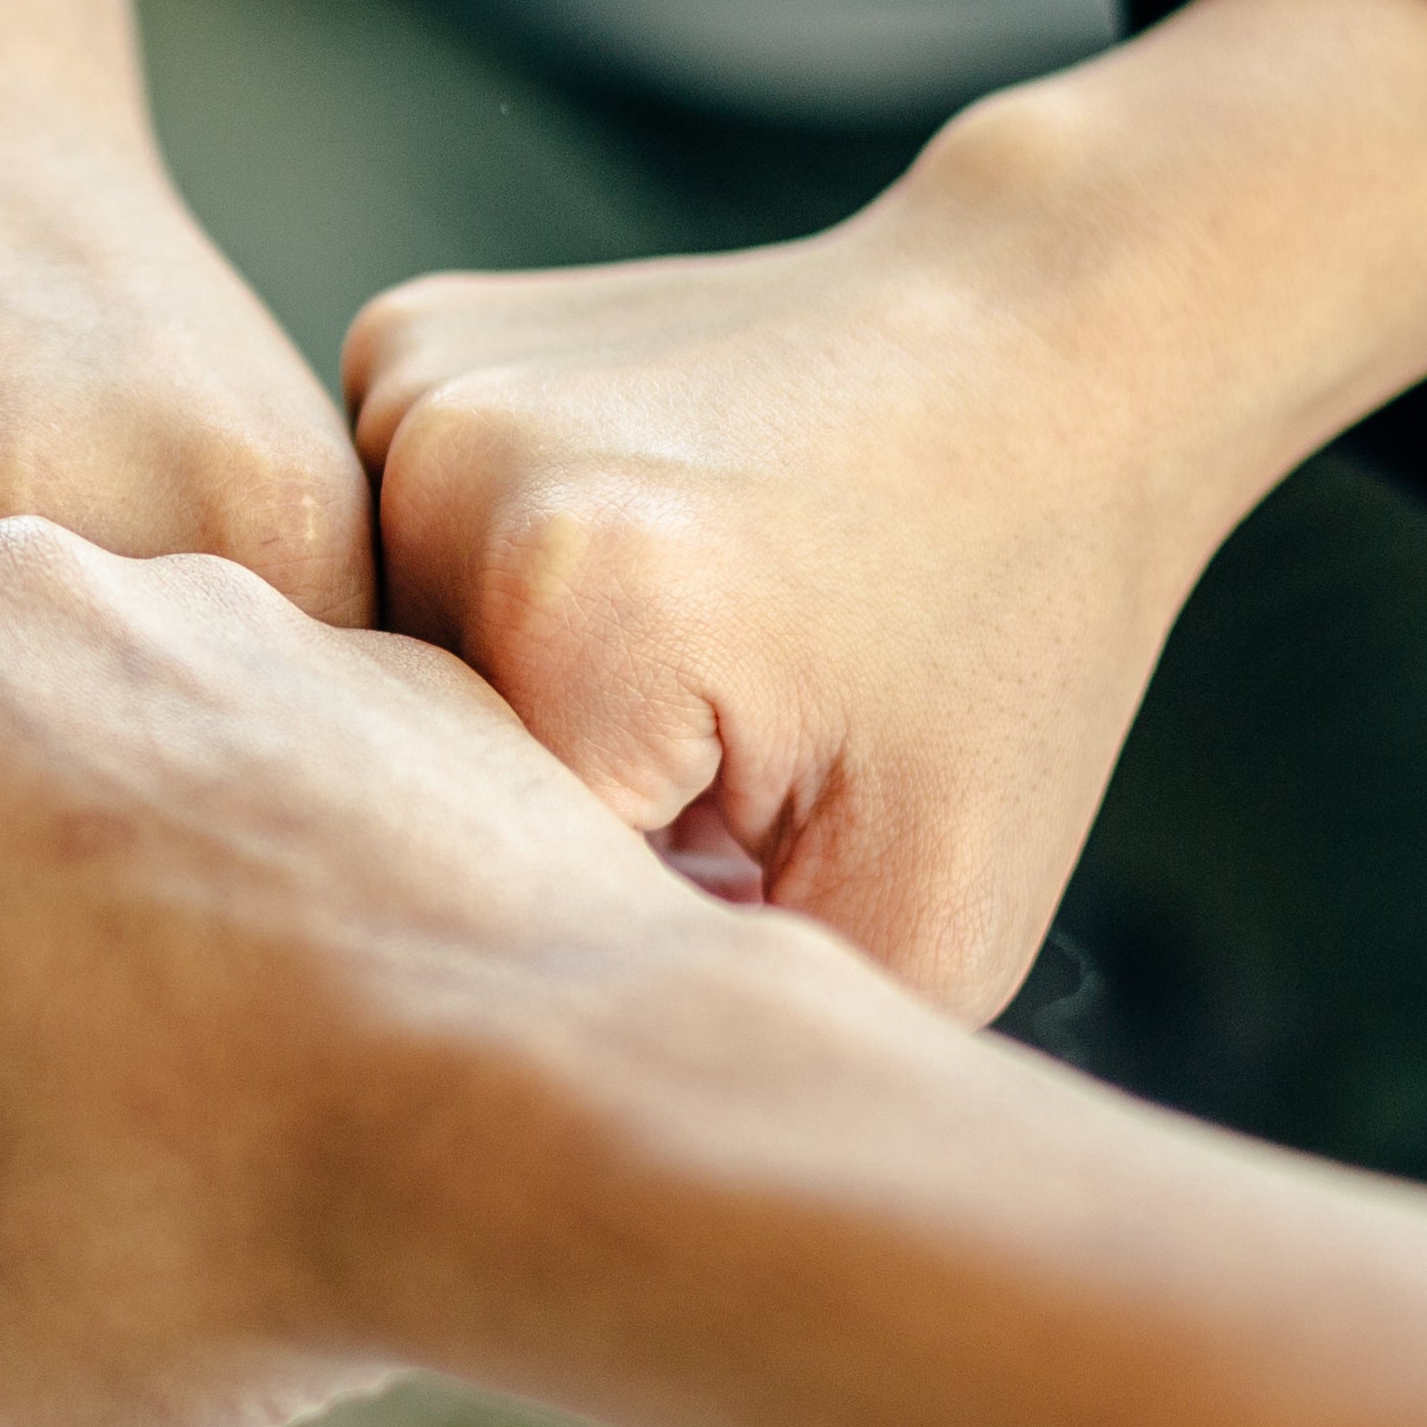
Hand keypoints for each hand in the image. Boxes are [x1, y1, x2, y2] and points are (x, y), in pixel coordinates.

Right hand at [0, 518, 729, 1426]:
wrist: (536, 1125)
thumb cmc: (166, 1221)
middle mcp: (6, 597)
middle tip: (53, 1154)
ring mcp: (223, 611)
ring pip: (104, 805)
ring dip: (121, 944)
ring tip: (213, 1111)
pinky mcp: (403, 659)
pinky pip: (285, 801)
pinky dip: (286, 913)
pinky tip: (341, 1053)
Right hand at [345, 221, 1197, 1017]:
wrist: (1044, 351)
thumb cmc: (1006, 635)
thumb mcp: (929, 920)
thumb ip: (716, 1033)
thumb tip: (525, 1086)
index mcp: (578, 609)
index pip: (488, 875)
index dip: (621, 901)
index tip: (748, 843)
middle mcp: (454, 466)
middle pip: (416, 765)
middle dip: (550, 801)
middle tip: (724, 750)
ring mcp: (416, 381)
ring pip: (382, 662)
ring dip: (504, 704)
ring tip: (685, 646)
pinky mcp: (406, 341)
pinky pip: (388, 546)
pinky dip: (487, 594)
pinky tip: (630, 563)